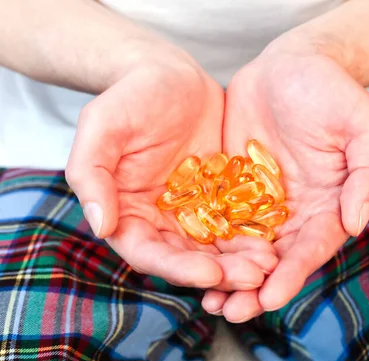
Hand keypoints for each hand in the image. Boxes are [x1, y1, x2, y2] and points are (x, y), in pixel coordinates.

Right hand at [66, 43, 275, 289]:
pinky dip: (254, 234)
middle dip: (220, 272)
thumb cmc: (129, 97)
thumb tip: (101, 226)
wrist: (168, 75)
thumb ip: (91, 174)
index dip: (177, 268)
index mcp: (126, 214)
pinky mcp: (219, 198)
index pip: (149, 253)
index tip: (209, 273)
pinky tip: (277, 240)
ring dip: (242, 261)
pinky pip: (238, 222)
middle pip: (188, 259)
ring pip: (217, 248)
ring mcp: (192, 212)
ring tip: (271, 264)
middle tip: (254, 276)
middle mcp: (159, 221)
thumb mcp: (102, 127)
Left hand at [202, 42, 368, 320]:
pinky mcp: (233, 189)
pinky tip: (188, 263)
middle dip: (255, 290)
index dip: (292, 275)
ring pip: (244, 250)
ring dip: (228, 278)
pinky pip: (219, 221)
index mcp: (329, 205)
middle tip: (231, 313)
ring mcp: (262, 204)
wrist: (291, 66)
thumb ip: (367, 172)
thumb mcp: (363, 124)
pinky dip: (207, 245)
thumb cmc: (334, 91)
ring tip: (208, 302)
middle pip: (276, 261)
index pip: (311, 248)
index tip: (271, 298)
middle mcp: (295, 213)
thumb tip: (354, 223)